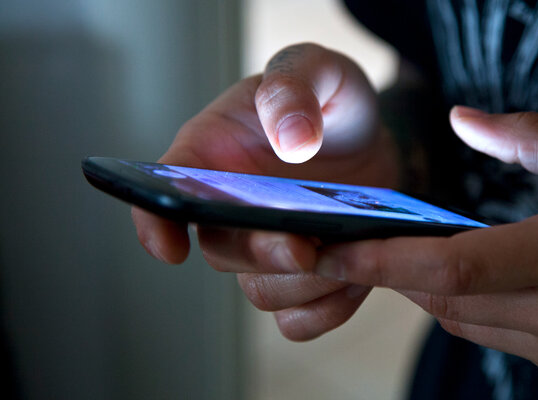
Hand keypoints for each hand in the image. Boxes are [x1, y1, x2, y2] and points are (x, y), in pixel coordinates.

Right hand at [131, 43, 394, 339]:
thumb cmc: (329, 98)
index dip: (154, 224)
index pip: (162, 193)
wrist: (371, 136)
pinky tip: (357, 276)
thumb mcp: (316, 69)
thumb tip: (291, 140)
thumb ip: (294, 87)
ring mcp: (267, 246)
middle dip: (260, 254)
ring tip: (347, 252)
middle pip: (222, 251)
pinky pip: (302, 316)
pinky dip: (329, 307)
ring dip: (302, 284)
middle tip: (301, 245)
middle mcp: (230, 209)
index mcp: (212, 155)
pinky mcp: (306, 273)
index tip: (170, 248)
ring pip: (262, 292)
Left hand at [312, 107, 537, 389]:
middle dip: (398, 270)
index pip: (452, 265)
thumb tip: (464, 120)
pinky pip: (502, 340)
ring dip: (437, 288)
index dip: (382, 259)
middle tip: (367, 239)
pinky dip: (478, 309)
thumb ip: (533, 139)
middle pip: (446, 297)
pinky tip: (488, 280)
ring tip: (426, 251)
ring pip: (468, 323)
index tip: (332, 248)